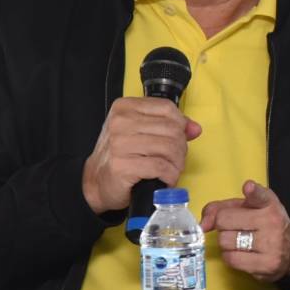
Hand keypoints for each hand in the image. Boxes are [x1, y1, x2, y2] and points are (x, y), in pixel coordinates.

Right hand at [81, 98, 201, 213]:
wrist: (95, 182)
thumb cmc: (121, 156)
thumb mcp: (140, 132)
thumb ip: (167, 125)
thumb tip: (194, 128)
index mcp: (124, 108)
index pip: (167, 108)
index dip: (181, 123)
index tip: (182, 136)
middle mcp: (121, 122)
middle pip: (172, 129)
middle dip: (180, 147)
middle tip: (175, 159)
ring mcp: (120, 144)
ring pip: (169, 148)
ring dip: (177, 163)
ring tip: (171, 170)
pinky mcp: (123, 166)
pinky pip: (161, 167)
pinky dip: (170, 175)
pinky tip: (165, 178)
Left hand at [202, 180, 289, 282]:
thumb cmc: (262, 225)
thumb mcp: (244, 209)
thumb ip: (220, 209)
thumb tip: (203, 225)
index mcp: (268, 203)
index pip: (260, 195)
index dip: (253, 192)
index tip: (248, 188)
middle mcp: (272, 221)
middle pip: (224, 220)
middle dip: (224, 226)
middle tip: (236, 228)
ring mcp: (271, 243)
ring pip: (225, 241)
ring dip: (226, 243)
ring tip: (240, 242)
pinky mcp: (267, 264)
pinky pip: (231, 259)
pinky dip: (231, 257)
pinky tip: (243, 254)